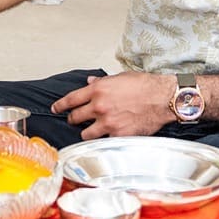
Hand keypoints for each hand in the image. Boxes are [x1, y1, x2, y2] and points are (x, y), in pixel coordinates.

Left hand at [51, 72, 173, 138]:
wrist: (162, 98)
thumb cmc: (145, 86)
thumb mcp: (120, 77)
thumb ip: (101, 82)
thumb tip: (89, 82)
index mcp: (98, 90)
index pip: (71, 100)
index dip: (60, 106)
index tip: (56, 109)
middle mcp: (99, 107)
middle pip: (75, 118)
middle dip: (73, 119)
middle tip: (74, 120)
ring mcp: (108, 123)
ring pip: (86, 133)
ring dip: (87, 132)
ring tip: (92, 130)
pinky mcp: (118, 135)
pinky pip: (104, 141)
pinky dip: (105, 139)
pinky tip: (109, 136)